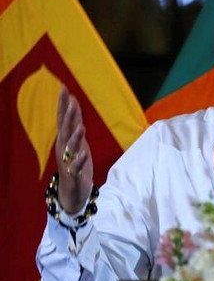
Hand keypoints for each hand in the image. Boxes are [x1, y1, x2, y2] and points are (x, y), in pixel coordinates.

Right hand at [55, 85, 93, 212]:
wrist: (73, 193)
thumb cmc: (76, 164)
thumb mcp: (78, 142)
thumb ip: (75, 124)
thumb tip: (74, 104)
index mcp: (65, 140)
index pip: (62, 118)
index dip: (63, 104)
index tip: (64, 88)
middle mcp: (64, 149)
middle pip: (65, 129)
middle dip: (68, 115)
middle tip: (71, 101)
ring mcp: (68, 162)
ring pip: (71, 147)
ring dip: (75, 137)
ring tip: (81, 126)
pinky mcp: (75, 175)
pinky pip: (77, 167)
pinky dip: (80, 160)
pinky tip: (85, 154)